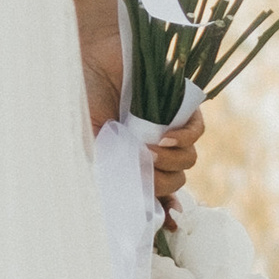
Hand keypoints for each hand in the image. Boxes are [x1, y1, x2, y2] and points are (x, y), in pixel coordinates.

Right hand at [75, 6, 204, 195]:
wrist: (91, 54)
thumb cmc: (82, 94)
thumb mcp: (87, 139)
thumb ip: (106, 169)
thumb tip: (130, 203)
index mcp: (129, 156)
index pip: (154, 192)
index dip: (163, 209)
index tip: (170, 224)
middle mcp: (149, 145)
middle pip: (173, 181)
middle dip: (161, 182)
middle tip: (141, 164)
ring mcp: (167, 126)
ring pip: (188, 161)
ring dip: (170, 161)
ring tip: (148, 148)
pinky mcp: (180, 105)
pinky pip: (196, 132)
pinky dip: (184, 137)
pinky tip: (166, 134)